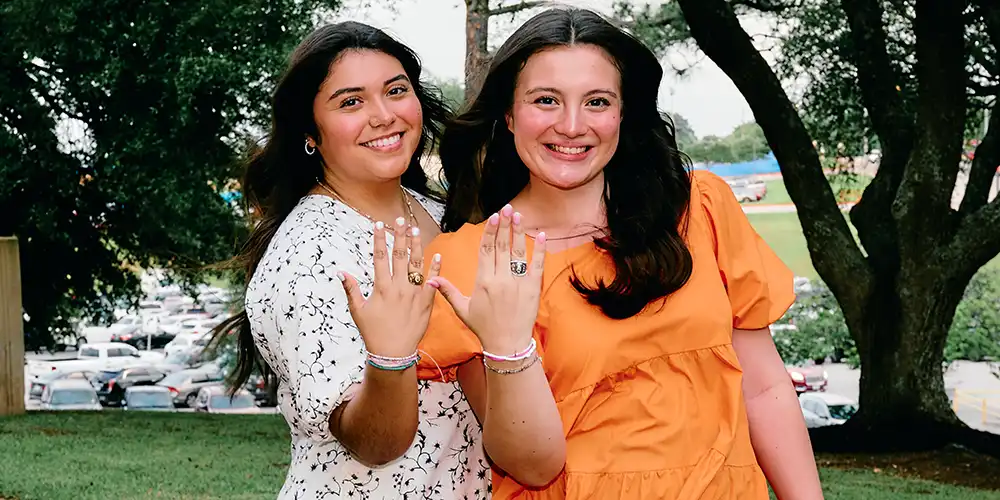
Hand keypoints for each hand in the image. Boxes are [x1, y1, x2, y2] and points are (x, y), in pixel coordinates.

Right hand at [339, 216, 440, 356]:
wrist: (393, 353)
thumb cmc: (373, 332)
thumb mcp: (358, 311)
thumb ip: (351, 289)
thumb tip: (340, 272)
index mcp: (381, 288)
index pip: (380, 257)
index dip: (379, 239)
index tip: (379, 224)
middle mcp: (398, 287)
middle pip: (399, 255)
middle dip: (400, 235)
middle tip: (401, 219)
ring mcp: (414, 294)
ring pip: (416, 264)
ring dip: (416, 246)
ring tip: (416, 230)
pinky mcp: (427, 302)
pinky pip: (433, 282)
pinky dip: (436, 268)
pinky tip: (437, 254)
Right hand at [429, 204, 545, 353]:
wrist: (507, 345)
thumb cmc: (484, 327)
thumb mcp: (463, 309)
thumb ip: (447, 291)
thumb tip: (429, 279)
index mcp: (483, 281)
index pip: (486, 250)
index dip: (490, 231)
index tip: (493, 216)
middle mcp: (501, 279)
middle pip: (502, 246)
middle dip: (504, 225)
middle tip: (507, 208)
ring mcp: (518, 283)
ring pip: (518, 252)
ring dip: (518, 232)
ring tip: (518, 215)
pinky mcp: (533, 288)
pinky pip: (537, 265)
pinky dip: (540, 250)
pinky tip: (541, 235)